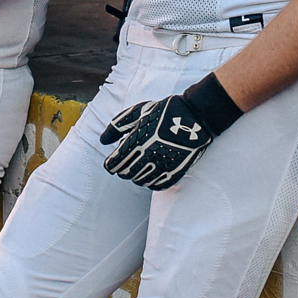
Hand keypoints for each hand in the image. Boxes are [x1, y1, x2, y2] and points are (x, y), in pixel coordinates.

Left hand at [99, 91, 216, 189]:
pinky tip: (151, 173)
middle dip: (122, 169)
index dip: (110, 164)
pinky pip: (156, 185)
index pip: (114, 164)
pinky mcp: (175, 171)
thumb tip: (102, 141)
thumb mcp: (138, 112)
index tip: (112, 162)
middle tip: (126, 163)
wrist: (195, 116)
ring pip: (140, 181)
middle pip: (126, 174)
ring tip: (139, 166)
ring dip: (136, 176)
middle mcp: (147, 156)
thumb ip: (117, 126)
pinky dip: (150, 182)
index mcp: (136, 141)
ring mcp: (162, 165)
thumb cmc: (164, 111)